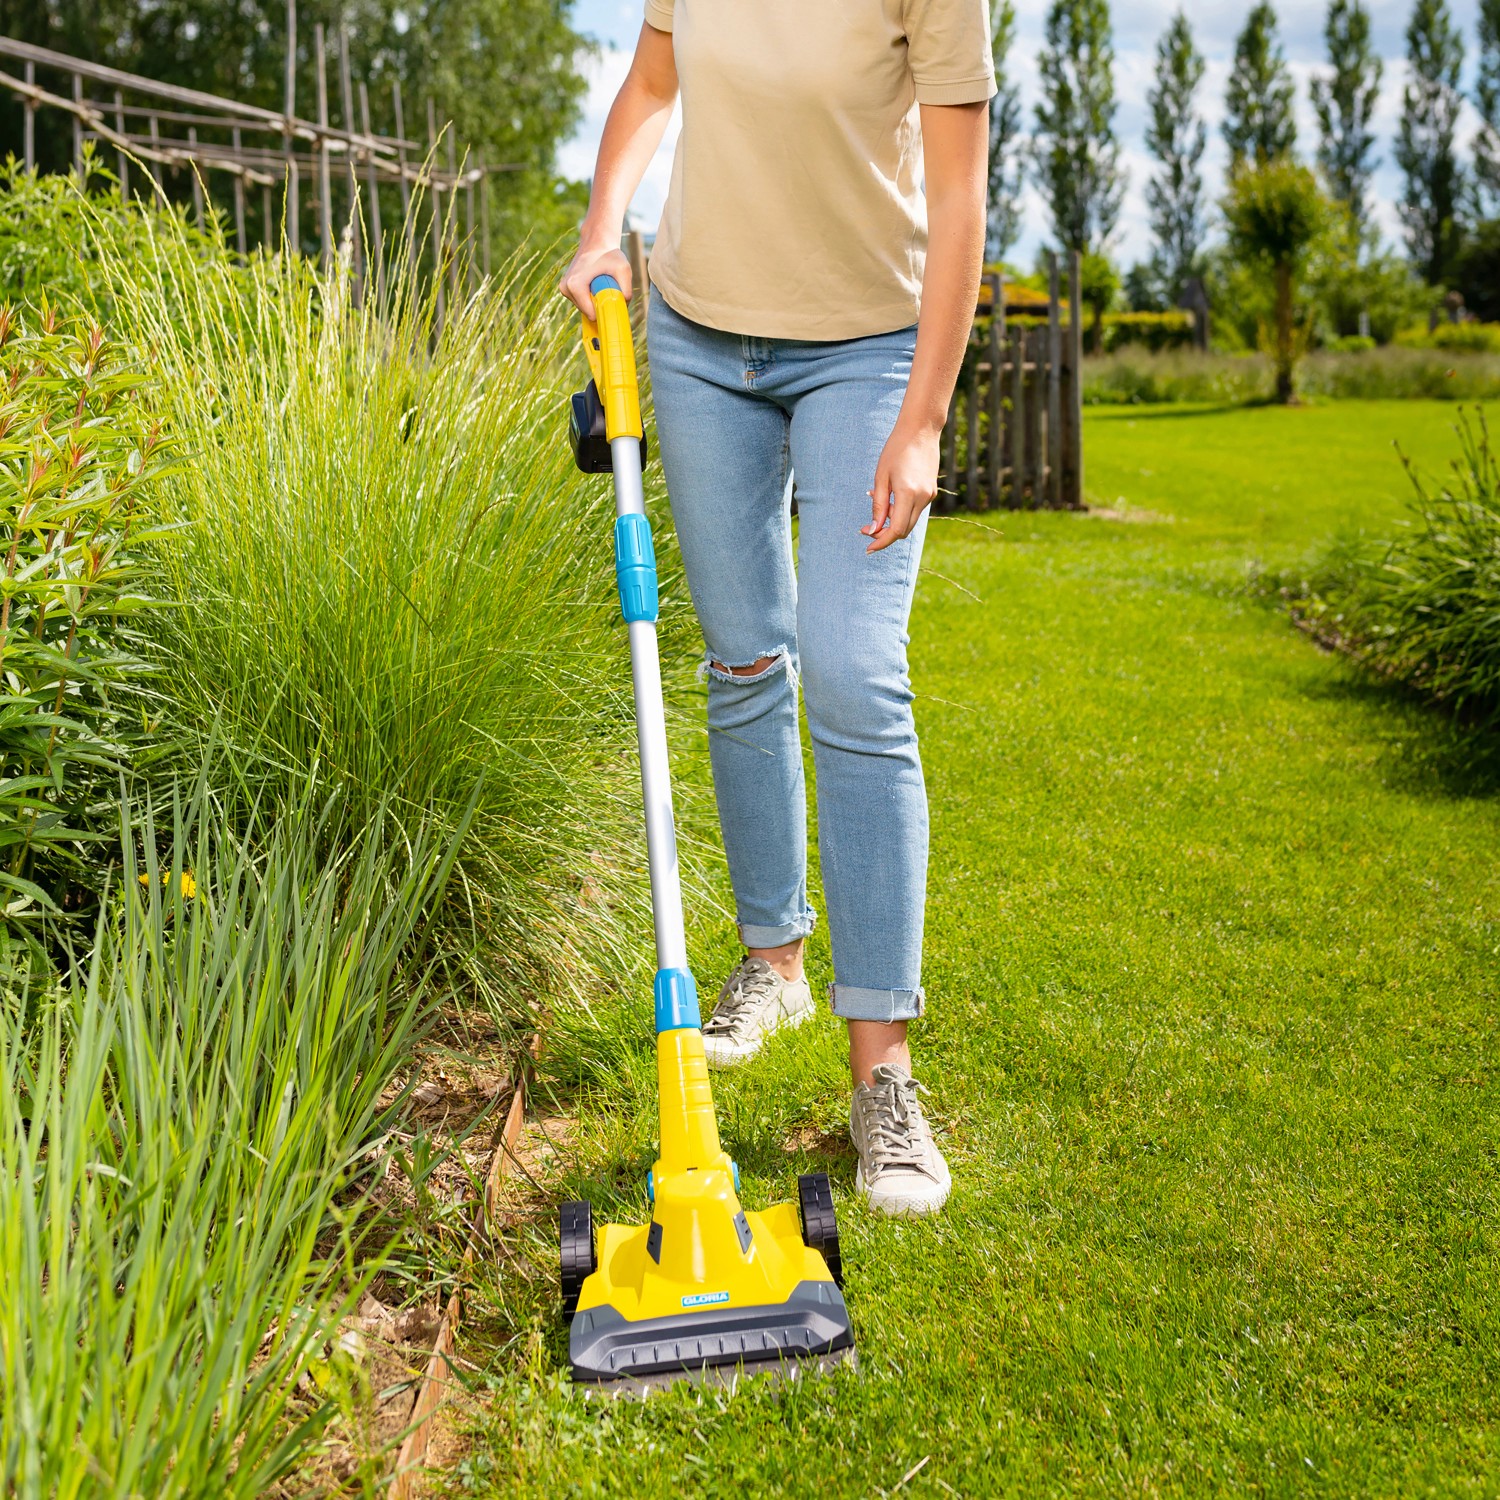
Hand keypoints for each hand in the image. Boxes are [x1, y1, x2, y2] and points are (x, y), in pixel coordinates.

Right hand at [558, 242, 633, 318]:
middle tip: (607, 287)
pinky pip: (582, 301)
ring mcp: (564, 288)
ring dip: (595, 300)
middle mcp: (566, 288)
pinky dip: (590, 296)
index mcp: (575, 286)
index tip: (612, 301)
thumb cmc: (609, 253)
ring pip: (585, 307)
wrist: (596, 241)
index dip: (604, 311)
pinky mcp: (566, 288)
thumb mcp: (623, 270)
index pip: (591, 314)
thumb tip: (623, 308)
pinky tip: (595, 283)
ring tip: (600, 283)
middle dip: (599, 304)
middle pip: (588, 312)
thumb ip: (626, 291)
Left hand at [863, 418, 940, 552]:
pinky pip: (915, 510)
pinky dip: (902, 511)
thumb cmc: (896, 449)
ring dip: (893, 521)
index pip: (896, 530)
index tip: (868, 548)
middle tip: (866, 528)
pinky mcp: (932, 492)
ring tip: (878, 503)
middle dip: (885, 534)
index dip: (881, 542)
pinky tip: (891, 496)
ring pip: (910, 521)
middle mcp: (923, 498)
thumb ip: (879, 506)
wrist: (921, 430)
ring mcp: (930, 495)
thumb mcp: (881, 477)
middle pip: (904, 530)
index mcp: (909, 494)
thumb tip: (874, 530)